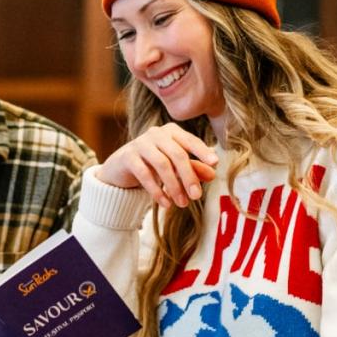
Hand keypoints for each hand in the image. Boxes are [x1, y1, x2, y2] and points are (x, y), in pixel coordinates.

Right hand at [95, 123, 217, 207]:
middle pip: (177, 154)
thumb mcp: (175, 167)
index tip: (215, 163)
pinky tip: (165, 203)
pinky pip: (145, 174)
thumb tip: (213, 174)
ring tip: (182, 204)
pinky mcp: (128, 156)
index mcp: (171, 132)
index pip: (190, 140)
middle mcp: (156, 133)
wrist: (121, 169)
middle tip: (196, 196)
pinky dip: (157, 190)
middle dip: (189, 176)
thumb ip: (194, 168)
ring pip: (162, 164)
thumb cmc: (153, 165)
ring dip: (174, 186)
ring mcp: (140, 143)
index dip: (202, 151)